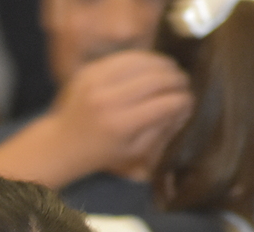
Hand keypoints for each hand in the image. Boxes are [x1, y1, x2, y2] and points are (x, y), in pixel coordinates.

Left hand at [0, 50, 191, 186]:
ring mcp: (96, 82)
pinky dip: (143, 59)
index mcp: (120, 125)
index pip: (164, 104)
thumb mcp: (135, 152)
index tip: (190, 100)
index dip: (183, 100)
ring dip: (163, 64)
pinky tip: (152, 66)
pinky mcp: (90, 70)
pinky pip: (124, 57)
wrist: (63, 143)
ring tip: (172, 71)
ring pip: (142, 62)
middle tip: (184, 83)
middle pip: (155, 80)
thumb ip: (161, 129)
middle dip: (176, 79)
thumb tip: (186, 107)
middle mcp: (108, 101)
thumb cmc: (103, 152)